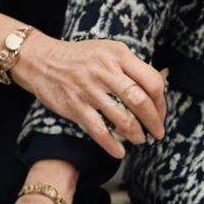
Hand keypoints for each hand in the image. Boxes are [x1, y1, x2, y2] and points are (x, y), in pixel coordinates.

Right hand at [10, 35, 165, 157]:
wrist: (42, 61)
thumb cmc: (80, 58)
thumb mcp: (108, 51)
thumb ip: (130, 67)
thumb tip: (153, 93)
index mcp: (118, 55)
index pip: (151, 81)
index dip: (161, 102)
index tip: (160, 113)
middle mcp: (105, 72)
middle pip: (140, 101)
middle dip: (154, 122)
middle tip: (157, 133)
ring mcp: (90, 90)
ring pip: (122, 118)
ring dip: (136, 134)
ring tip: (140, 139)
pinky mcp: (76, 106)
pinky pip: (99, 131)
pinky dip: (112, 145)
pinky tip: (119, 151)